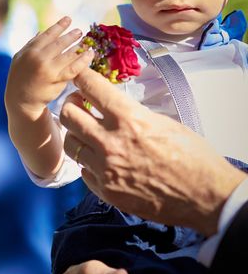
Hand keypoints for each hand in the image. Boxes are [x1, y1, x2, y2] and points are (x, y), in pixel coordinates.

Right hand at [5, 16, 91, 119]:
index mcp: (30, 50)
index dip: (59, 25)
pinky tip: (90, 55)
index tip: (68, 19)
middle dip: (72, 36)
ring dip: (79, 46)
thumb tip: (41, 31)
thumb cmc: (20, 77)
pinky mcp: (57, 80)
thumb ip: (31, 44)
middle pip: (60, 43)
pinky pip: (74, 68)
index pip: (48, 34)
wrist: (21, 99)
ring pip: (68, 54)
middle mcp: (39, 58)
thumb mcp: (20, 58)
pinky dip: (83, 60)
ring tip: (86, 42)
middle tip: (80, 32)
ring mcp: (49, 69)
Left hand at [60, 68, 245, 236]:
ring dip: (76, 133)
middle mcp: (111, 142)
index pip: (91, 87)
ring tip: (87, 132)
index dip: (81, 76)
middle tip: (79, 104)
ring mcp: (105, 168)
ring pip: (70, 142)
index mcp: (129, 119)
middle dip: (71, 104)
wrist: (206, 198)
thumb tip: (112, 107)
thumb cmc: (193, 157)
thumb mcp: (164, 123)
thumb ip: (132, 114)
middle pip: (68, 114)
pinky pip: (82, 169)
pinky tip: (100, 159)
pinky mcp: (105, 190)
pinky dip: (88, 161)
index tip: (78, 74)